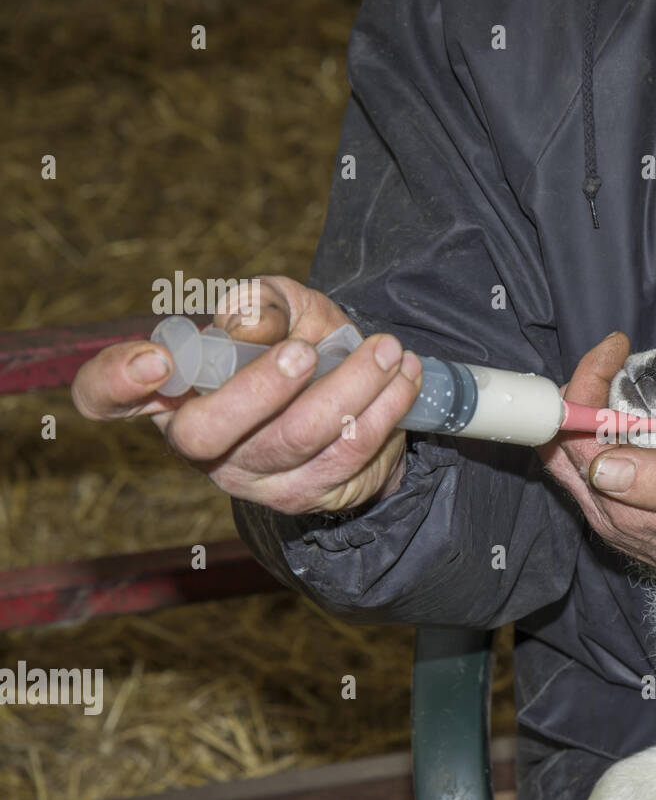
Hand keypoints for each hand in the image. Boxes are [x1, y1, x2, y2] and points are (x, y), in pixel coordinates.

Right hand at [71, 276, 422, 514]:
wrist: (361, 395)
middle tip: (307, 351)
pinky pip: (347, 456)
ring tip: (386, 350)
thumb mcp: (285, 308)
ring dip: (349, 390)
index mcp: (172, 389)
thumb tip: (244, 321)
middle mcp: (200, 442)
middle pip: (205, 432)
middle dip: (260, 388)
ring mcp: (252, 477)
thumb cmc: (303, 343)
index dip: (115, 381)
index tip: (154, 359)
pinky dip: (383, 411)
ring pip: (294, 442)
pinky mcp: (307, 495)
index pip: (108, 394)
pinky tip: (403, 376)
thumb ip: (264, 304)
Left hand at [539, 334, 655, 634]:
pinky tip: (639, 417)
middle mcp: (612, 517)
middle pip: (563, 449)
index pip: (572, 437)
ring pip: (582, 459)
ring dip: (592, 414)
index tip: (616, 348)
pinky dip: (609, 435)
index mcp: (623, 509)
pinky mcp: (640, 518)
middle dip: (578, 396)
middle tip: (613, 360)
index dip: (585, 386)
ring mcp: (624, 520)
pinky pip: (605, 471)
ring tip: (625, 379)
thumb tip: (602, 466)